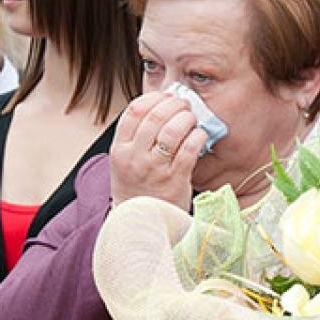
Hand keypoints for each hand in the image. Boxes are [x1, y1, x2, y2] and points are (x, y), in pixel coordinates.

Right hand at [110, 92, 207, 210]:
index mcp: (119, 149)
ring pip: (172, 131)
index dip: (152, 98)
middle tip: (183, 105)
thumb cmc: (136, 186)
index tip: (164, 97)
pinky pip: (190, 150)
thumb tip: (160, 106)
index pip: (133, 112)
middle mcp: (134, 158)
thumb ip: (135, 135)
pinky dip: (197, 137)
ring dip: (186, 118)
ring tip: (191, 119)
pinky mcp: (175, 180)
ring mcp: (155, 169)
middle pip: (155, 117)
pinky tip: (199, 136)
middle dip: (174, 104)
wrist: (139, 221)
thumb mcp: (124, 160)